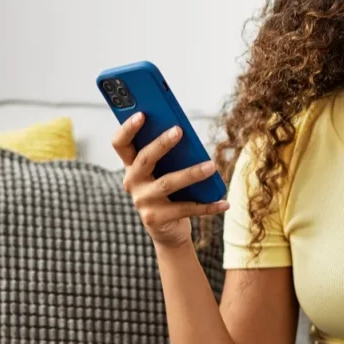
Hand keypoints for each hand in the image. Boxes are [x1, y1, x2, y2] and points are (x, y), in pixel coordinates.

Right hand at [112, 113, 229, 247]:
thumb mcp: (164, 171)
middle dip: (161, 143)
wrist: (168, 230)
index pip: (120, 143)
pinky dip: (208, 206)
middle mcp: (132, 182)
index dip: (128, 129)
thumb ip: (169, 154)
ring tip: (211, 166)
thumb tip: (185, 132)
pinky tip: (224, 202)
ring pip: (168, 183)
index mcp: (131, 166)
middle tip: (179, 130)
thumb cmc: (169, 192)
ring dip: (191, 173)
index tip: (141, 114)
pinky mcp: (156, 219)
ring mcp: (142, 202)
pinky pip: (186, 208)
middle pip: (144, 159)